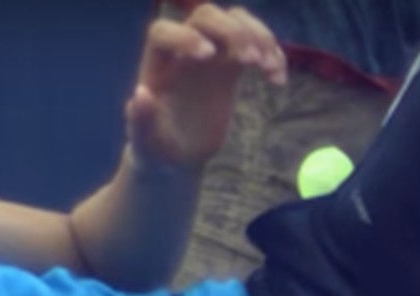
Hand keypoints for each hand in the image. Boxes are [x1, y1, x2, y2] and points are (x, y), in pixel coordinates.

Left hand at [127, 4, 287, 173]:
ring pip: (235, 21)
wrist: (177, 154)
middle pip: (206, 16)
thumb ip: (141, 120)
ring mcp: (210, 55)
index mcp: (157, 64)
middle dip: (231, 32)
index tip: (208, 56)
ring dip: (258, 36)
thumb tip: (141, 95)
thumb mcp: (146, 142)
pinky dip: (272, 54)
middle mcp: (183, 51)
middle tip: (251, 61)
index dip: (185, 36)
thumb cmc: (156, 147)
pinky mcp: (231, 66)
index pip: (163, 31)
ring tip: (270, 68)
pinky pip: (255, 44)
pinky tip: (278, 80)